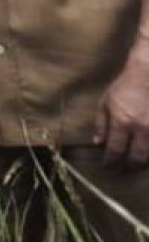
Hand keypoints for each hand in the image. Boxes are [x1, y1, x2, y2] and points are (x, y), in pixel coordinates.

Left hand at [94, 43, 148, 166]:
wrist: (148, 73)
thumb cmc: (126, 86)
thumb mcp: (106, 102)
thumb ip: (101, 124)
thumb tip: (97, 143)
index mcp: (122, 121)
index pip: (115, 151)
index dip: (111, 162)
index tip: (108, 166)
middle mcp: (141, 127)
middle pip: (136, 158)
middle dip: (129, 166)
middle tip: (125, 168)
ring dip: (145, 161)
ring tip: (139, 162)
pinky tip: (148, 152)